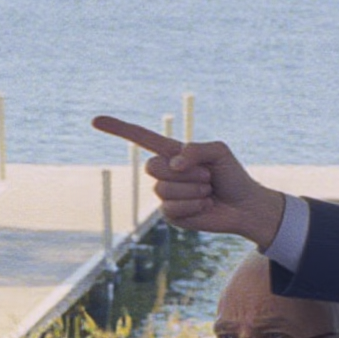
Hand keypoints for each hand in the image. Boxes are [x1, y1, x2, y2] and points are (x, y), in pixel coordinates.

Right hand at [92, 117, 286, 247]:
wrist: (244, 205)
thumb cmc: (232, 175)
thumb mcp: (218, 152)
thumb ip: (196, 149)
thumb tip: (172, 164)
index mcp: (172, 152)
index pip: (139, 138)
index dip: (117, 129)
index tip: (94, 121)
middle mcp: (164, 173)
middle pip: (151, 167)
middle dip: (184, 172)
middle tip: (206, 176)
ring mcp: (165, 196)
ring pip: (163, 189)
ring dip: (192, 190)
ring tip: (208, 191)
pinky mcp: (171, 216)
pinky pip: (171, 208)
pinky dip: (193, 206)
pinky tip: (204, 206)